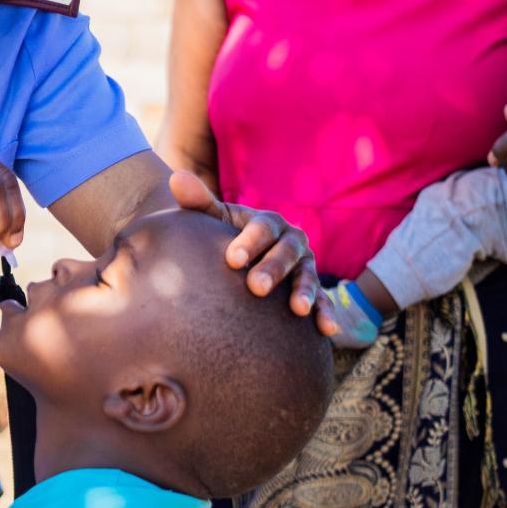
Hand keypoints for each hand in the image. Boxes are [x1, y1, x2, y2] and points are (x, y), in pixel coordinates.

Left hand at [168, 171, 328, 332]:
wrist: (236, 260)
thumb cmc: (222, 237)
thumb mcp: (212, 219)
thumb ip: (198, 202)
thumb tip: (177, 178)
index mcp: (268, 223)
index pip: (261, 229)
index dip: (249, 243)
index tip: (231, 260)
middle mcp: (292, 242)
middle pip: (286, 253)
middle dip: (273, 268)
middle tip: (255, 287)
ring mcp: (304, 267)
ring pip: (307, 277)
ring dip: (305, 292)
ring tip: (298, 310)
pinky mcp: (313, 291)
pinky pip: (323, 302)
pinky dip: (327, 313)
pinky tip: (329, 329)